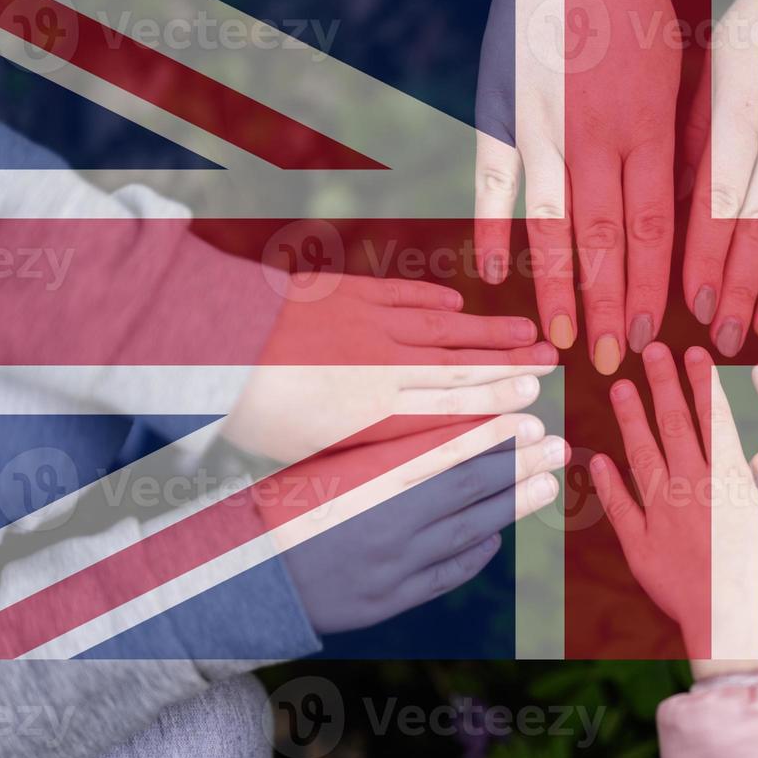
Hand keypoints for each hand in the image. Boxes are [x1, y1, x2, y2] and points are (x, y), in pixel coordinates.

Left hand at [224, 275, 557, 462]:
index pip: (453, 407)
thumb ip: (357, 451)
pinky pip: (402, 295)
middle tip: (554, 363)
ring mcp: (366, 322)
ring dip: (487, 330)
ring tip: (526, 332)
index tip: (537, 402)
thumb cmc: (243, 414)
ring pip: (442, 327)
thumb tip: (400, 464)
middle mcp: (382, 365)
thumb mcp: (303, 453)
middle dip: (512, 365)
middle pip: (460, 365)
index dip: (500, 403)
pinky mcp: (344, 293)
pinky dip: (433, 301)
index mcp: (373, 412)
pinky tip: (459, 304)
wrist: (202, 344)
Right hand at [275, 414, 567, 633]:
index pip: (446, 453)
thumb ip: (377, 449)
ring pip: (467, 532)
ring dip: (512, 507)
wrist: (236, 579)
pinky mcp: (386, 601)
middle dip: (519, 466)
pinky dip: (476, 554)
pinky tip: (496, 537)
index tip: (529, 420)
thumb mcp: (320, 463)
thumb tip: (437, 419)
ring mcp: (390, 567)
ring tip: (548, 485)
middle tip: (559, 446)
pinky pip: (446, 575)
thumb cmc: (273, 508)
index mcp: (367, 481)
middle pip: (469, 490)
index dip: (494, 437)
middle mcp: (386, 523)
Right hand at [475, 0, 677, 374]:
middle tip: (615, 362)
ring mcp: (542, 123)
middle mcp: (597, 133)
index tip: (658, 331)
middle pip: (607, 241)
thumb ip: (674, 138)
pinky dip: (494, 231)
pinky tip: (494, 276)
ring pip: (552, 226)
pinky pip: (495, 183)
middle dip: (613, 307)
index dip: (655, 285)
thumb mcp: (676, 66)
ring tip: (563, 340)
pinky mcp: (499, 107)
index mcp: (651, 122)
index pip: (655, 226)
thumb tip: (683, 206)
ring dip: (559, 288)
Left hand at [590, 344, 757, 661]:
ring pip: (644, 456)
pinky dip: (608, 482)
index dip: (701, 384)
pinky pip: (620, 508)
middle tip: (652, 349)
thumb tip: (752, 452)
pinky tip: (597, 458)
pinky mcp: (642, 548)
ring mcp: (664, 517)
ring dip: (632, 418)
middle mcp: (694, 490)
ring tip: (621, 386)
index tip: (692, 353)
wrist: (738, 628)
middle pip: (676, 426)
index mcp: (731, 482)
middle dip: (664, 384)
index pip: (714, 420)